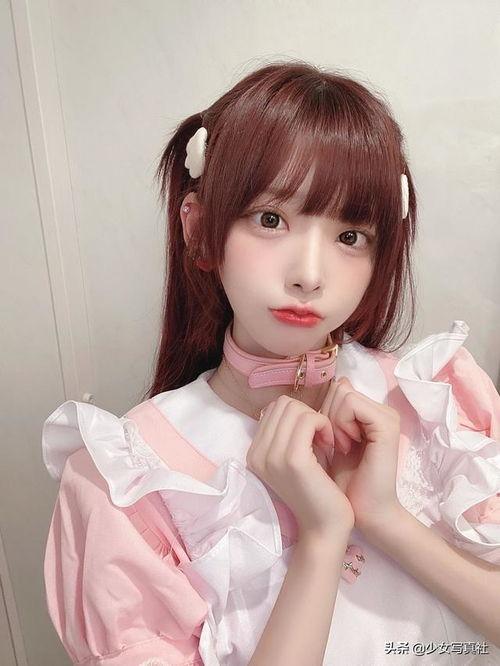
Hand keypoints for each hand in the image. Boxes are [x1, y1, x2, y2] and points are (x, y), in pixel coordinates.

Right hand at [245, 395, 354, 539]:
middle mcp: (256, 454)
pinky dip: (324, 425)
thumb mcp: (294, 458)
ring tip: (327, 442)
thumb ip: (287, 434)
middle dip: (308, 414)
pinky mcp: (293, 459)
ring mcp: (272, 456)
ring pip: (296, 409)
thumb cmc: (317, 491)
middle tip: (323, 437)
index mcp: (254, 453)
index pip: (274, 408)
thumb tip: (292, 405)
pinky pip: (309, 419)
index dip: (299, 415)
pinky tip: (331, 444)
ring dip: (318, 419)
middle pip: (283, 404)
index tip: (314, 437)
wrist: (325, 528)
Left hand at [318, 376, 401, 531]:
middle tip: (333, 444)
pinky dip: (341, 422)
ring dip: (333, 420)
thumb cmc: (343, 482)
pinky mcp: (387, 425)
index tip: (324, 440)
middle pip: (339, 389)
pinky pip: (351, 403)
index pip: (338, 389)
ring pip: (344, 394)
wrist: (364, 512)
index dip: (323, 412)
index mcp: (371, 413)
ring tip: (340, 446)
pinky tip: (345, 445)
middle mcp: (382, 411)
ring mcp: (387, 416)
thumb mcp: (329, 443)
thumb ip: (326, 416)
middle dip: (327, 415)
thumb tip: (318, 389)